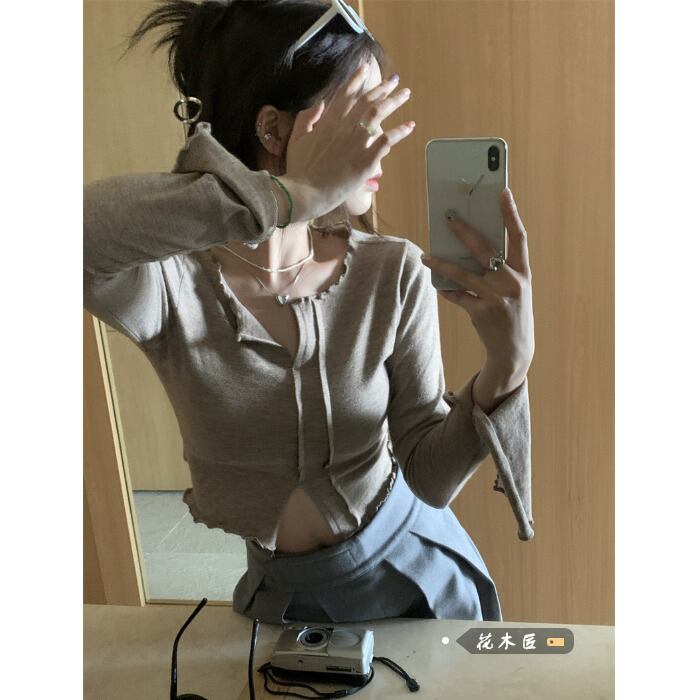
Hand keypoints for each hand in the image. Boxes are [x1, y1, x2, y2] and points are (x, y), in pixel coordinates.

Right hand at [281, 62, 414, 220]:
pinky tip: (410, 125)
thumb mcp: (297, 140)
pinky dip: (399, 132)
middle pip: (366, 101)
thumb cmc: (298, 171)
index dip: (356, 79)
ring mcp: (355, 143)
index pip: (345, 95)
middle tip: (394, 80)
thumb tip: (320, 103)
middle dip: (382, 88)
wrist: (302, 193)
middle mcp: (343, 128)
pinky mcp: (365, 161)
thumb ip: (307, 118)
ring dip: (394, 101)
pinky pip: (386, 141)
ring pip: (377, 114)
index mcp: (327, 123)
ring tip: (405, 94)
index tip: (365, 68)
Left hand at [420, 188, 534, 377]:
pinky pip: (457, 296)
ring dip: (441, 263)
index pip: (518, 236)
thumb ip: (499, 268)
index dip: (511, 213)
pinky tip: (438, 286)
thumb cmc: (511, 312)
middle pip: (484, 249)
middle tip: (447, 217)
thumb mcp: (514, 288)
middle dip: (464, 231)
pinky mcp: (481, 312)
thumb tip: (469, 245)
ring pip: (463, 273)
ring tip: (426, 257)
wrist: (514, 350)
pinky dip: (446, 290)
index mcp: (523, 272)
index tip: (503, 192)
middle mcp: (512, 282)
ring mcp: (496, 297)